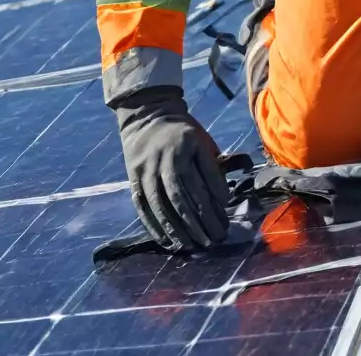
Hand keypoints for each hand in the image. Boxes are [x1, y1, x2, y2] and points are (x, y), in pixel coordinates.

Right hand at [111, 86, 232, 251]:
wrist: (146, 115)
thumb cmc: (182, 133)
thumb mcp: (202, 139)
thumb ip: (214, 165)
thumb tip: (224, 198)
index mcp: (188, 143)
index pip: (204, 174)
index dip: (217, 193)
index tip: (227, 208)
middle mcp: (166, 157)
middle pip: (183, 195)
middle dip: (201, 220)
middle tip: (216, 238)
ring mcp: (147, 169)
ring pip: (162, 205)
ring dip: (178, 229)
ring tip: (193, 245)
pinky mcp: (134, 179)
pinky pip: (143, 207)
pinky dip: (155, 227)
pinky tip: (168, 242)